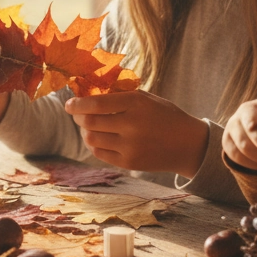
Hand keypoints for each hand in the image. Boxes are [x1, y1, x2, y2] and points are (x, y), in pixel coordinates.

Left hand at [62, 90, 207, 175]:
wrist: (188, 145)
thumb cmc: (165, 116)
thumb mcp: (147, 99)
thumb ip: (120, 96)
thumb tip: (87, 94)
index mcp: (136, 103)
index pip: (96, 104)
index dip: (77, 104)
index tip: (69, 104)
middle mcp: (132, 125)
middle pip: (89, 122)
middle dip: (77, 117)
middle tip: (76, 114)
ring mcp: (130, 146)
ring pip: (91, 138)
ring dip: (85, 131)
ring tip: (89, 126)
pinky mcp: (129, 162)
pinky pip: (99, 153)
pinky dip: (93, 144)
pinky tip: (98, 138)